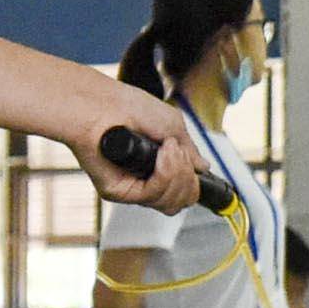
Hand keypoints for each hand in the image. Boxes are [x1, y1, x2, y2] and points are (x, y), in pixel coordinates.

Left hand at [75, 88, 205, 211]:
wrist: (106, 104)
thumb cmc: (131, 107)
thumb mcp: (173, 126)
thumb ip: (189, 151)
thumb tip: (203, 167)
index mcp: (158, 169)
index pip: (185, 194)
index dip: (193, 182)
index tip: (191, 162)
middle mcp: (145, 182)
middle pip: (180, 203)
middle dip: (187, 178)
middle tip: (177, 152)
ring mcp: (132, 188)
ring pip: (169, 203)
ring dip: (176, 173)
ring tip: (167, 148)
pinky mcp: (118, 191)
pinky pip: (151, 196)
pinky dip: (163, 174)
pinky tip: (159, 154)